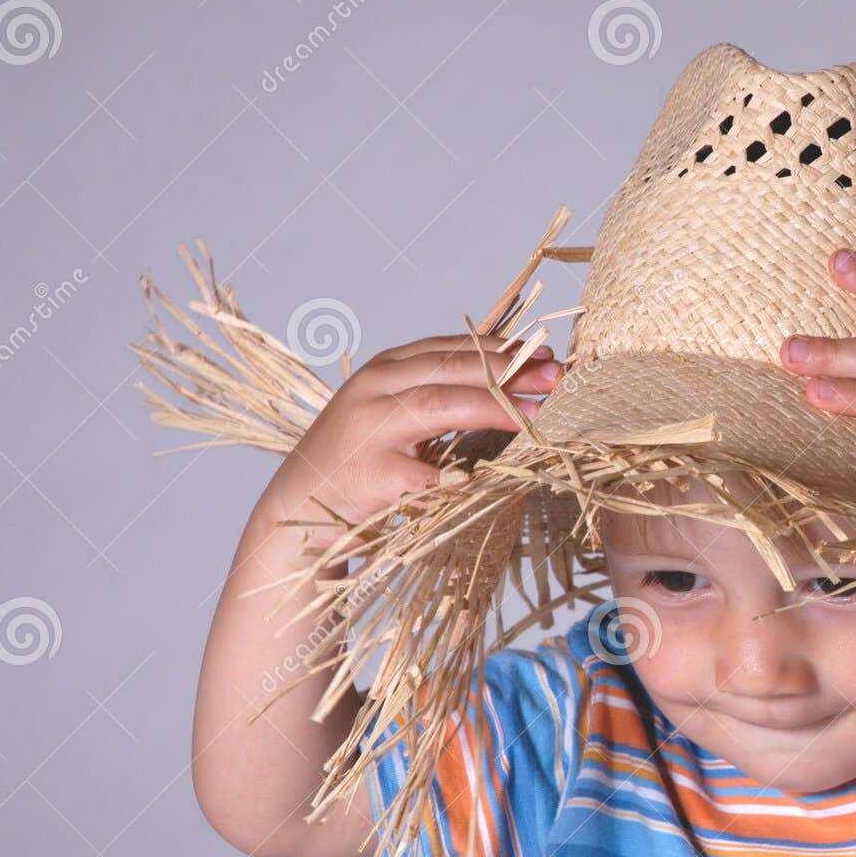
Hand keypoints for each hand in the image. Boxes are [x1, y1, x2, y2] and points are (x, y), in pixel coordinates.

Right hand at [264, 333, 564, 530]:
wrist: (298, 507)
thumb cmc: (360, 462)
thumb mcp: (395, 416)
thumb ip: (440, 395)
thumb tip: (511, 380)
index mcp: (385, 369)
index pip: (451, 349)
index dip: (501, 349)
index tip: (544, 352)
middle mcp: (374, 389)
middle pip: (451, 370)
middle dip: (509, 371)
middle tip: (556, 376)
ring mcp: (368, 429)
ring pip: (438, 404)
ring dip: (493, 407)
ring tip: (538, 416)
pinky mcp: (368, 474)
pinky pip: (421, 474)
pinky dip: (455, 474)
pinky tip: (487, 476)